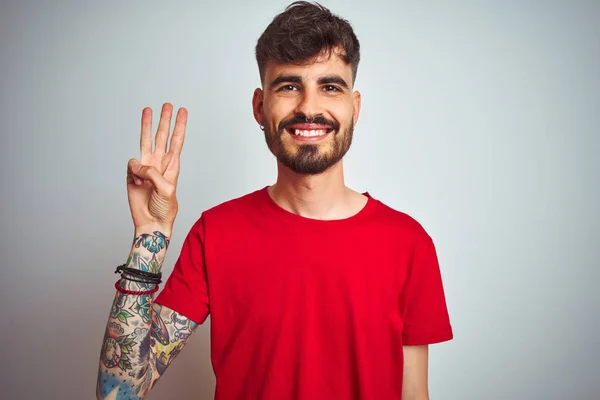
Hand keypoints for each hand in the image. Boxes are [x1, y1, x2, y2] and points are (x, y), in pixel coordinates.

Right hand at [126, 103, 186, 233]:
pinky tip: (138, 182)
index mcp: (172, 166)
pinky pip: (131, 165)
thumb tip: (138, 164)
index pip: (177, 141)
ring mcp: (146, 168)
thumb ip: (153, 174)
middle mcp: (160, 163)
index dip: (180, 126)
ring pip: (145, 141)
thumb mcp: (166, 190)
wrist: (151, 223)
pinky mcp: (133, 175)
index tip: (183, 111)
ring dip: (147, 126)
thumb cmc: (164, 209)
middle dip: (165, 120)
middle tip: (167, 104)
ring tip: (147, 110)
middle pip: (162, 136)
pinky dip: (134, 172)